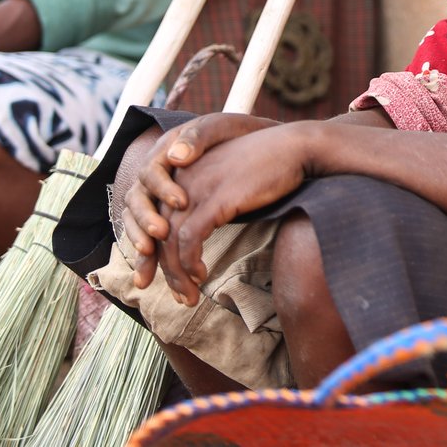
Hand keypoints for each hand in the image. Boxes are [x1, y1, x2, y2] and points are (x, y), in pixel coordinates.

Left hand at [121, 113, 285, 299]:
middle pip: (157, 231)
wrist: (293, 148)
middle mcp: (181, 178)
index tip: (159, 279)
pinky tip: (201, 275)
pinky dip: (190, 261)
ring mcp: (197, 187)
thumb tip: (196, 238)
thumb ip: (207, 204)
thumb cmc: (265, 168)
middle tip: (179, 298)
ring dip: (178, 274)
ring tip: (189, 297)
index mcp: (181, 173)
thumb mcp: (226, 184)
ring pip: (171, 239)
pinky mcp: (216, 198)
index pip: (154, 218)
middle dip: (163, 270)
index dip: (153, 252)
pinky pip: (191, 237)